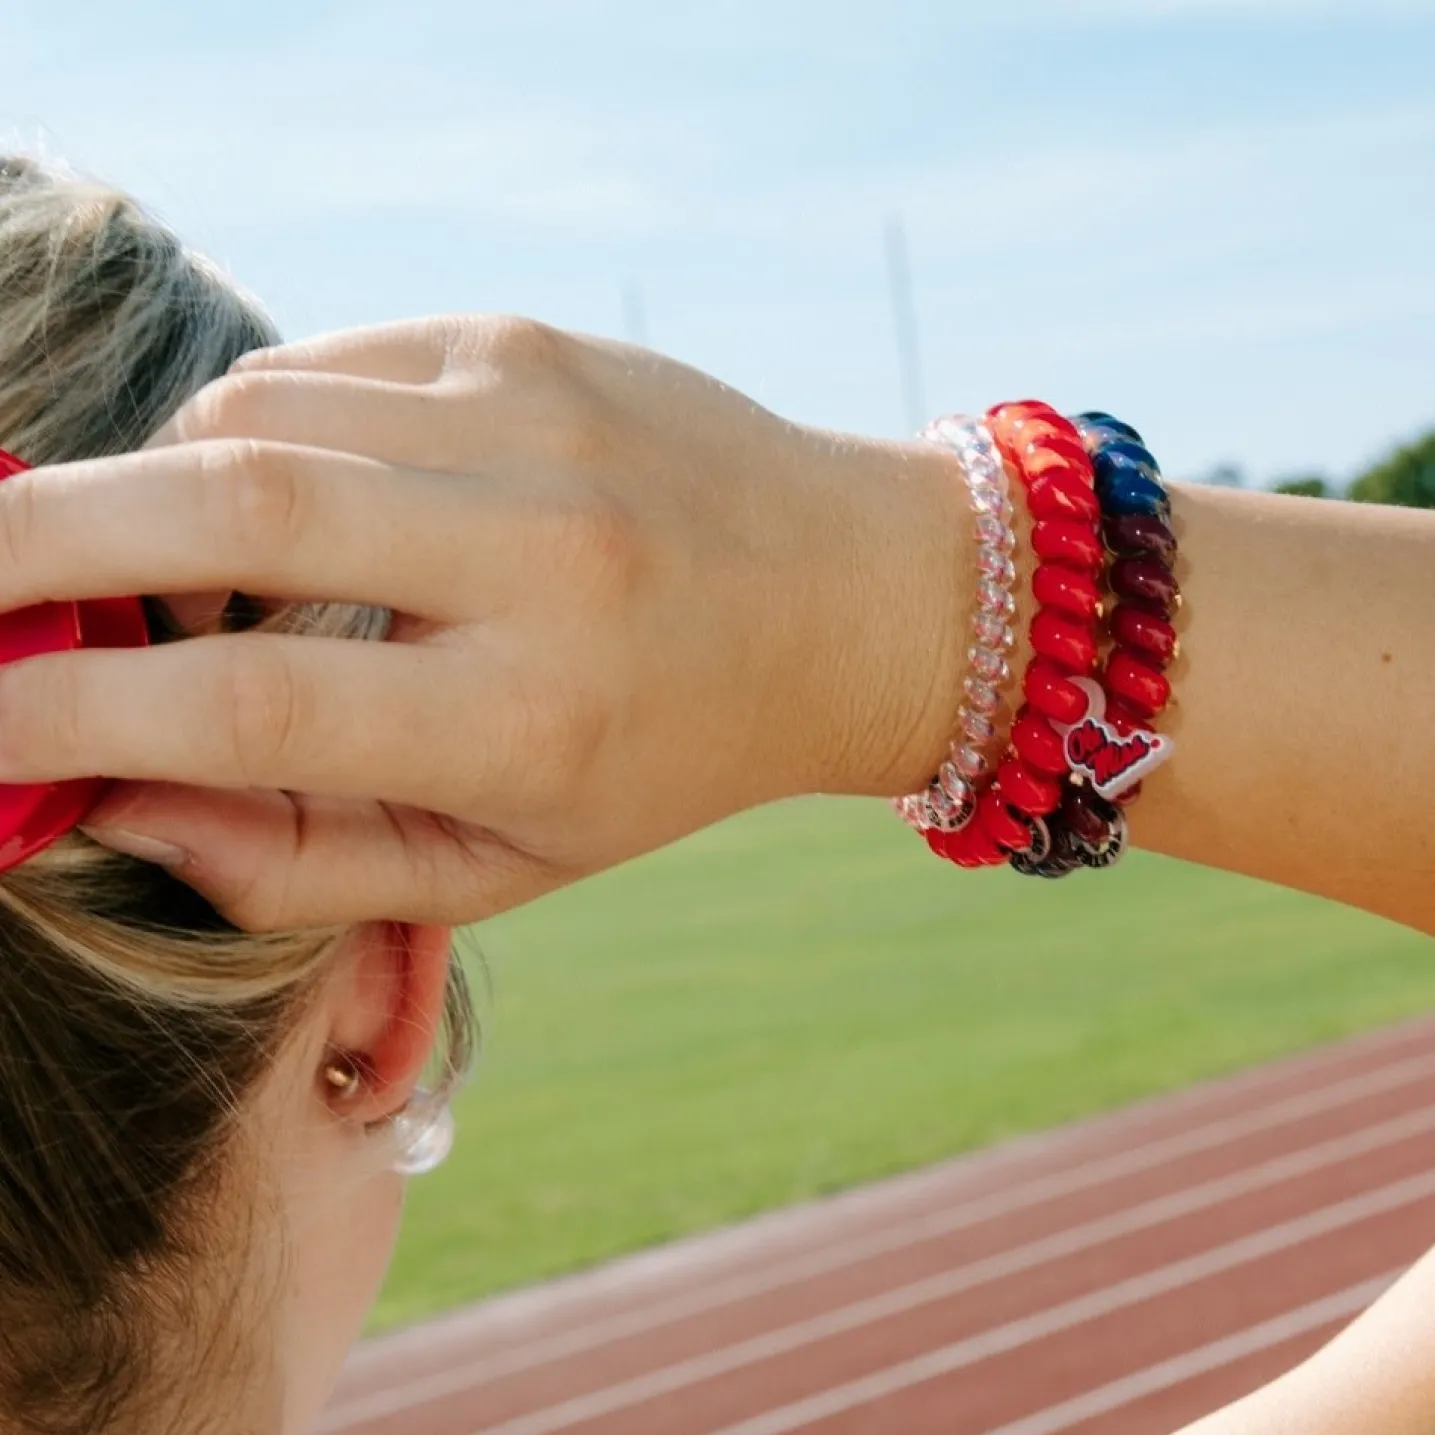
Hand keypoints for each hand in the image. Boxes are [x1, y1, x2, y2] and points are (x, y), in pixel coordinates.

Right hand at [0, 317, 969, 926]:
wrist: (835, 597)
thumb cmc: (665, 752)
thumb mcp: (505, 856)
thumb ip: (298, 854)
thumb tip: (106, 799)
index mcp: (533, 709)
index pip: (248, 702)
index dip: (65, 712)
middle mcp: (537, 548)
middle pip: (224, 503)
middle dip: (36, 542)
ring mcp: (531, 417)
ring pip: (251, 413)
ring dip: (155, 491)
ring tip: (180, 576)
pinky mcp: (522, 342)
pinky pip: (319, 363)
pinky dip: (254, 433)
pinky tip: (291, 503)